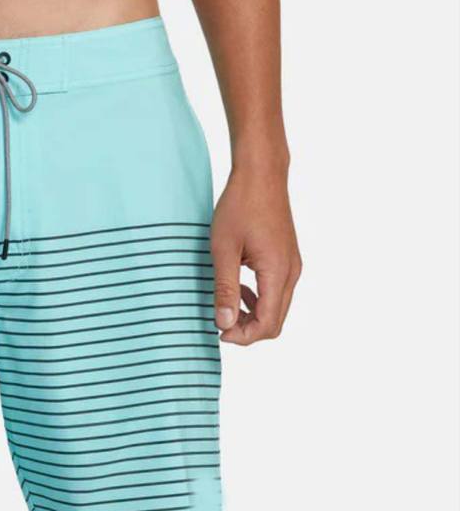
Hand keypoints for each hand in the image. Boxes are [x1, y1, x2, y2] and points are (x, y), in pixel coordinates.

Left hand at [211, 164, 301, 344]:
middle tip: (220, 322)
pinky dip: (257, 300)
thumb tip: (224, 324)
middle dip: (248, 330)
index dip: (243, 337)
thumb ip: (225, 289)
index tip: (218, 331)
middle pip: (275, 322)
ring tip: (225, 307)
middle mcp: (291, 273)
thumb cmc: (240, 206)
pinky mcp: (286, 259)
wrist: (261, 174)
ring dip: (251, 316)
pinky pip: (276, 292)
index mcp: (278, 272)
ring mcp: (291, 266)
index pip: (268, 324)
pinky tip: (237, 291)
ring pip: (276, 308)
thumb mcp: (223, 250)